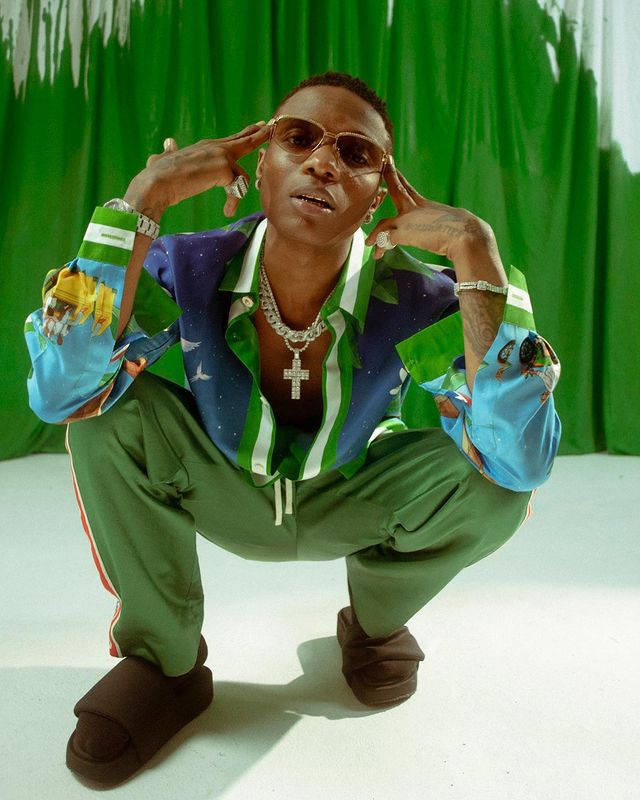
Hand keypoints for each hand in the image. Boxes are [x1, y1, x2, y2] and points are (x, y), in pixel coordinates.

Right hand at [125, 121, 269, 219]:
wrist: (156, 183)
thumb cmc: (157, 176)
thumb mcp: (165, 160)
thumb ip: (169, 152)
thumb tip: (168, 142)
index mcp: (204, 146)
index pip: (229, 140)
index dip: (243, 135)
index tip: (257, 126)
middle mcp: (214, 147)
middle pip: (243, 141)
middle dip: (259, 134)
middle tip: (272, 125)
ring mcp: (221, 156)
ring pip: (243, 174)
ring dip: (236, 196)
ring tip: (228, 208)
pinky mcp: (225, 169)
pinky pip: (237, 189)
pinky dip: (232, 202)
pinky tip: (225, 210)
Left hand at [365, 160, 493, 261]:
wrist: (465, 234)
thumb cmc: (465, 232)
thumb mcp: (452, 225)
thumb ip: (447, 225)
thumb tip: (461, 232)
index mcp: (427, 205)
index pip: (409, 189)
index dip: (400, 179)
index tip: (392, 166)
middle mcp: (415, 209)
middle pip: (397, 190)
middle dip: (389, 178)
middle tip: (382, 165)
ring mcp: (408, 220)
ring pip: (385, 222)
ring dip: (376, 233)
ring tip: (369, 241)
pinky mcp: (403, 232)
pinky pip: (385, 239)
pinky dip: (379, 246)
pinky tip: (376, 253)